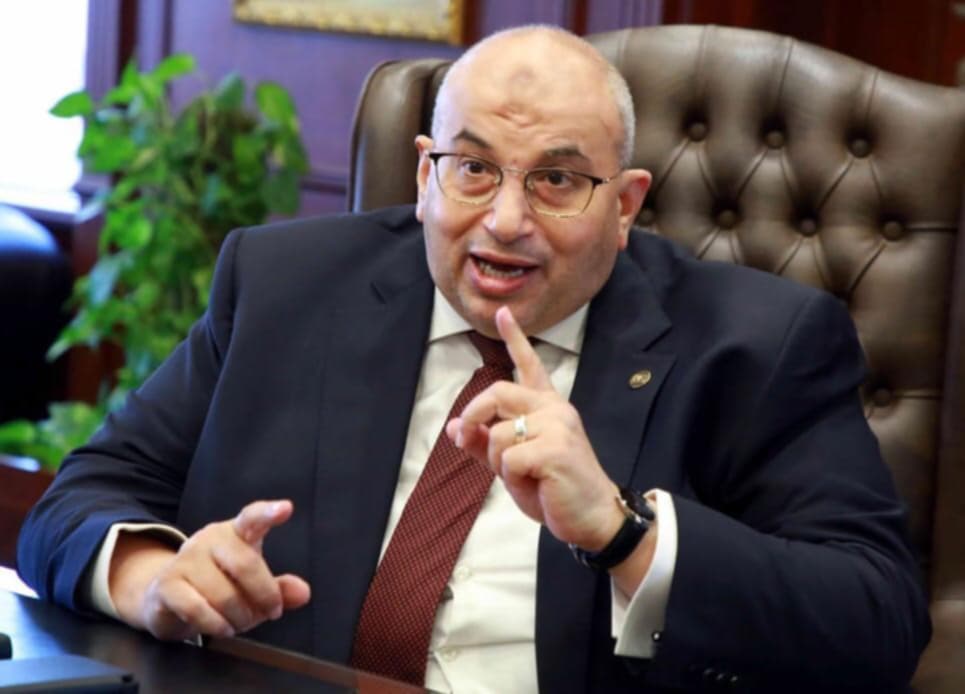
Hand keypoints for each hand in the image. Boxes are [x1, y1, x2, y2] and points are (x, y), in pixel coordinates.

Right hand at [109, 499, 310, 640]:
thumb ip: (280, 589)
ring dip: (239, 617)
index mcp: (236, 533)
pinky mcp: (167, 585)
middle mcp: (209, 539)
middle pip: (245, 564)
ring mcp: (185, 559)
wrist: (166, 598)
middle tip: (271, 612)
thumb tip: (303, 593)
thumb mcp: (253, 587)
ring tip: (241, 622)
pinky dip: (215, 625)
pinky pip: (196, 608)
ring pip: (223, 593)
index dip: (268, 514)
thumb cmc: (219, 587)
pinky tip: (222, 628)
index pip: (252, 517)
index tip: (286, 509)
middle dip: (264, 595)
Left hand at [446, 306, 623, 550]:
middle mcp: (554, 408)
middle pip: (497, 392)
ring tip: (522, 476)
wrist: (591, 517)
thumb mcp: (513, 465)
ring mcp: (557, 425)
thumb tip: (453, 428)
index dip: (515, 338)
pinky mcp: (555, 448)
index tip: (503, 313)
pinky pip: (509, 457)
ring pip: (498, 433)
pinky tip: (534, 483)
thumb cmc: (555, 490)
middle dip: (473, 415)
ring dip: (498, 462)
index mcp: (548, 406)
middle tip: (465, 437)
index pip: (530, 365)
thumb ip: (485, 444)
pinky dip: (511, 476)